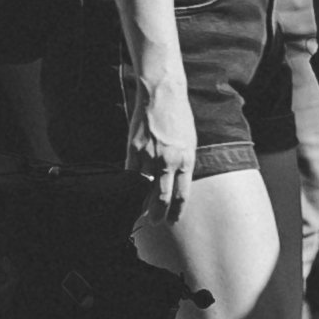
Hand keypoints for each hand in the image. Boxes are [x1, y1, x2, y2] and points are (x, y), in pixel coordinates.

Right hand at [124, 43, 197, 214]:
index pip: (181, 195)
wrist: (162, 94)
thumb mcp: (189, 142)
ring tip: (141, 214)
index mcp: (186, 160)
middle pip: (162, 198)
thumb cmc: (179, 117)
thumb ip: (183, 163)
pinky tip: (128, 195)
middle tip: (156, 223)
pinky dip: (130, 187)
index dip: (176, 212)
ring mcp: (149, 156)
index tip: (173, 221)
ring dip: (142, 205)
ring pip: (144, 190)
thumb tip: (176, 182)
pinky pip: (130, 175)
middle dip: (159, 215)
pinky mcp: (133, 149)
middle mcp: (168, 162)